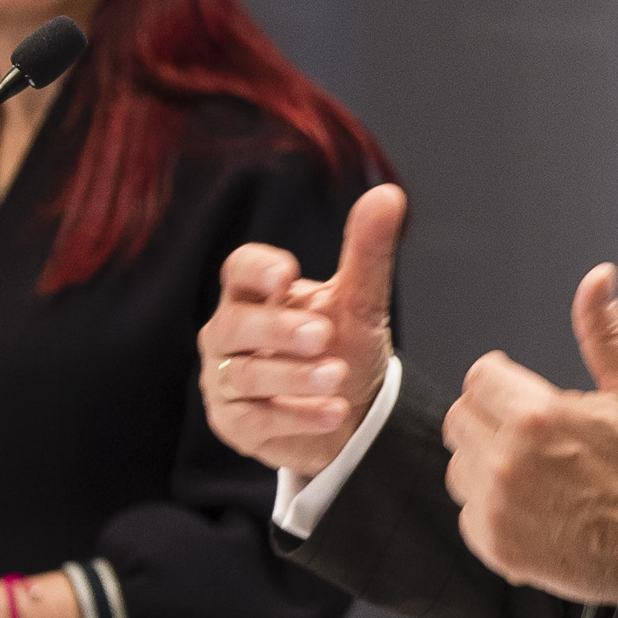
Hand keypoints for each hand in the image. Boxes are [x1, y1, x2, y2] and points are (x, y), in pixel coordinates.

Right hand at [201, 182, 404, 475]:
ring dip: (293, 377)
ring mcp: (227, 381)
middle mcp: (230, 335)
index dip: (256, 271)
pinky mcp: (236, 424)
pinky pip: (257, 420)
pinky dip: (298, 417)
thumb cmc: (342, 347)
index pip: (238, 271)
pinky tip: (335, 412)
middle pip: (235, 325)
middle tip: (322, 335)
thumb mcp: (359, 300)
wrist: (351, 414)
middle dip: (277, 330)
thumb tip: (389, 194)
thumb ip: (367, 251)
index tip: (285, 274)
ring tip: (337, 377)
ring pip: (245, 375)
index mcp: (255, 294)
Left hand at [439, 263, 617, 602]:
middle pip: (462, 417)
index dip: (504, 381)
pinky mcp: (495, 543)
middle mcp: (509, 462)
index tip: (523, 394)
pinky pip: (468, 512)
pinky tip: (532, 504)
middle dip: (492, 418)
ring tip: (534, 471)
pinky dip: (492, 508)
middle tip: (533, 433)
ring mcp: (499, 506)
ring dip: (486, 463)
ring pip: (460, 465)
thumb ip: (604, 332)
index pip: (479, 376)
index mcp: (538, 416)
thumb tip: (597, 279)